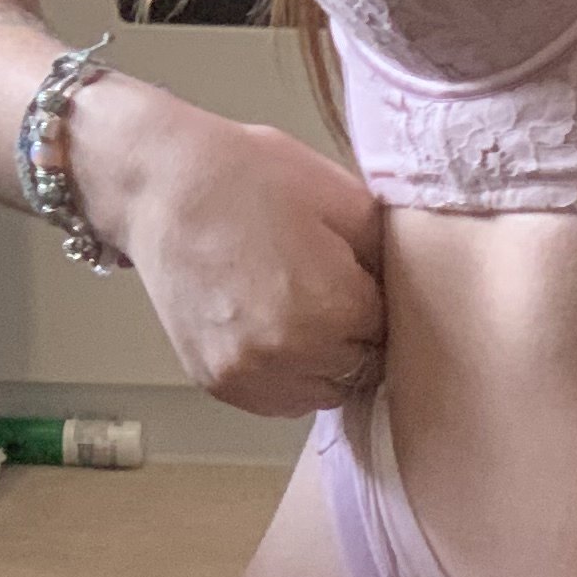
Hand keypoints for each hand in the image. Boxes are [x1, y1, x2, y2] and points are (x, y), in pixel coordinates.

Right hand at [74, 79, 384, 419]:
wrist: (161, 186)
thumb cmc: (252, 178)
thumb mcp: (345, 198)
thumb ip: (390, 256)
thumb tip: (415, 294)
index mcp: (331, 308)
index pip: (393, 333)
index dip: (383, 303)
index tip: (367, 279)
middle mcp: (289, 354)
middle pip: (362, 368)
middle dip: (359, 334)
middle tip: (334, 288)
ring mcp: (248, 374)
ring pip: (324, 391)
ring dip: (327, 361)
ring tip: (302, 307)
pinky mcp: (218, 382)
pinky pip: (280, 398)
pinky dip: (289, 374)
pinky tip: (276, 326)